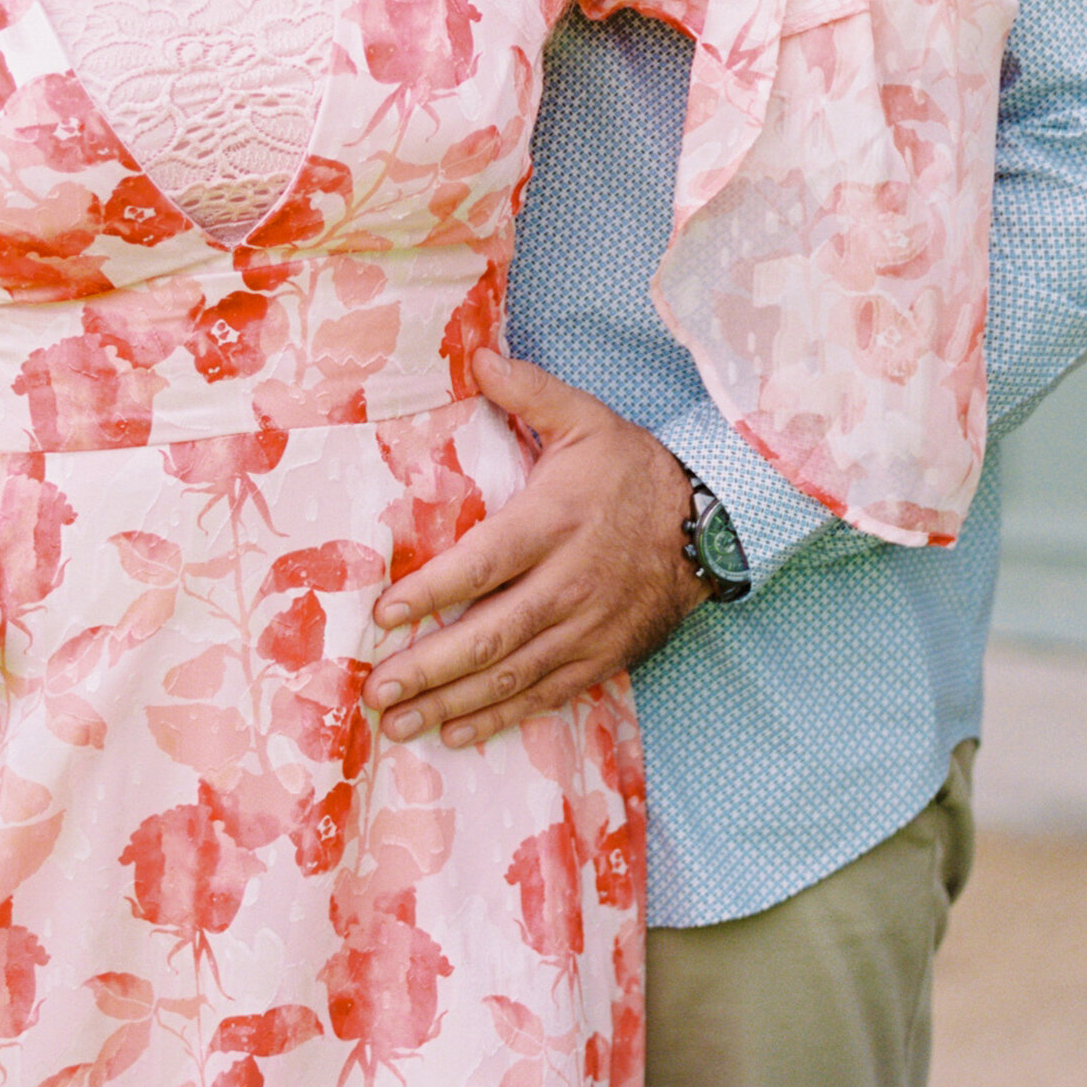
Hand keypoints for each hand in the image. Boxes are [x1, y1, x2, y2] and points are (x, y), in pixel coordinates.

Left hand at [364, 350, 706, 748]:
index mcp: (556, 522)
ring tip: (401, 723)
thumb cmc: (632, 469)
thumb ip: (528, 391)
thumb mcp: (585, 418)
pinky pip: (546, 694)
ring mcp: (588, 628)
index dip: (436, 591)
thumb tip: (475, 355)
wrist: (709, 524)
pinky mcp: (603, 657)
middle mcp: (570, 583)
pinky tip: (457, 732)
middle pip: (493, 635)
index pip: (486, 562)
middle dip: (430, 667)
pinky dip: (501, 718)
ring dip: (453, 703)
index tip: (386, 613)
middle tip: (377, 690)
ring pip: (514, 675)